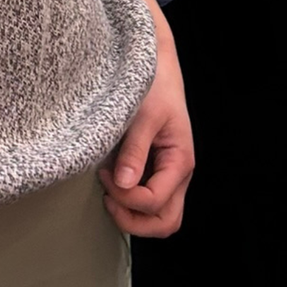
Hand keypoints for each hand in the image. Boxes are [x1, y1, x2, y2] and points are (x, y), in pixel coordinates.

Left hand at [99, 43, 193, 238]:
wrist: (157, 65)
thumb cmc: (155, 84)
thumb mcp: (144, 115)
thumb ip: (134, 150)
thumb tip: (123, 184)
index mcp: (180, 161)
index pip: (155, 202)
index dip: (127, 198)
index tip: (106, 176)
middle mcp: (177, 173)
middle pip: (166, 222)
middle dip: (135, 221)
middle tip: (108, 198)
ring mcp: (168, 174)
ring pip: (159, 216)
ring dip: (133, 214)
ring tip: (109, 192)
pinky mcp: (156, 169)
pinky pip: (150, 200)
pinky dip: (131, 202)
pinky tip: (113, 183)